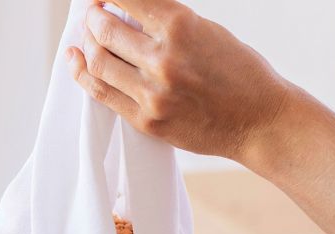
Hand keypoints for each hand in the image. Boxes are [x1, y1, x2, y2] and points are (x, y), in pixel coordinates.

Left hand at [66, 0, 292, 163]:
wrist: (258, 121)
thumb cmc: (239, 73)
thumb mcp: (208, 31)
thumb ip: (169, 23)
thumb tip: (130, 13)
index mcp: (182, 25)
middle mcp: (163, 58)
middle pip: (105, 29)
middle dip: (93, 17)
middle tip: (92, 14)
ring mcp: (153, 92)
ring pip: (99, 62)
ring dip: (86, 44)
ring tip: (86, 37)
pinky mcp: (147, 120)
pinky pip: (104, 94)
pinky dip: (84, 75)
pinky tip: (76, 61)